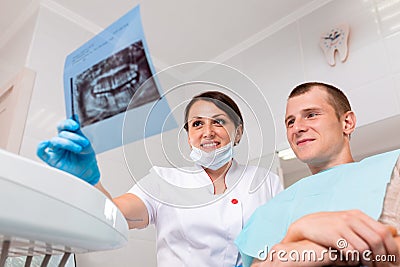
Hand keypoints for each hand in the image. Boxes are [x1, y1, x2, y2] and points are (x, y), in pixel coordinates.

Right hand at [36, 117, 99, 184]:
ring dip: (68, 143)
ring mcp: (55, 150)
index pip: (63, 126)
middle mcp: (60, 142)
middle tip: (83, 142)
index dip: (68, 123)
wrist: (88, 172)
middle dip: (73, 136)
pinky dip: (41, 147)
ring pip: (55, 141)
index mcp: (67, 135)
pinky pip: (41, 152)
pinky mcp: (51, 159)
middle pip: (61, 133)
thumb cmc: (86, 157)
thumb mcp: (85, 142)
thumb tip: (74, 116)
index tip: (75, 125)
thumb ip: (78, 131)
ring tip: (79, 149)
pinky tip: (46, 143)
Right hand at [282, 210, 398, 265]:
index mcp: (358, 215)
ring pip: (365, 247)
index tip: (392, 258)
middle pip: (376, 239)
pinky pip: (350, 251)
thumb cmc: (329, 226)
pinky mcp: (333, 235)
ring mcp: (342, 226)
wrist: (307, 225)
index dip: (390, 247)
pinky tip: (353, 262)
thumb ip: (364, 225)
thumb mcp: (347, 220)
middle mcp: (351, 218)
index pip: (383, 231)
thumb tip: (390, 231)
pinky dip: (354, 260)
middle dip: (381, 256)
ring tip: (367, 266)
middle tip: (380, 266)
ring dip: (368, 261)